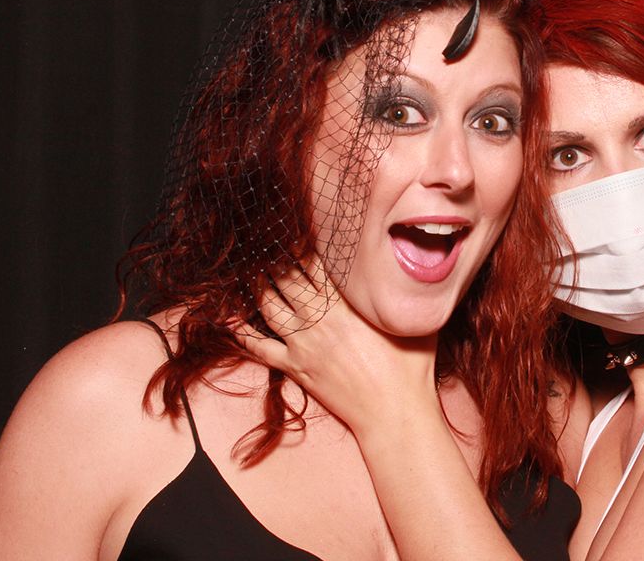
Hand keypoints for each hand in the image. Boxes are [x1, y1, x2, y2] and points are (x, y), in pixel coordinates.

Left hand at [239, 259, 440, 433]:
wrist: (395, 413)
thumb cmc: (412, 367)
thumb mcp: (413, 320)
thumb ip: (403, 292)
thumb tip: (411, 267)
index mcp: (346, 303)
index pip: (315, 262)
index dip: (301, 243)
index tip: (293, 230)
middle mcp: (319, 319)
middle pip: (286, 278)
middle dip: (274, 258)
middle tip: (265, 242)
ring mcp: (303, 344)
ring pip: (268, 306)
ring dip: (257, 286)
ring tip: (252, 270)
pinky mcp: (296, 369)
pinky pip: (259, 348)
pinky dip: (242, 333)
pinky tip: (230, 319)